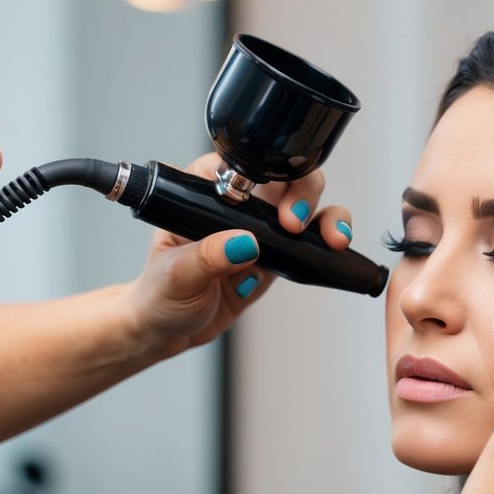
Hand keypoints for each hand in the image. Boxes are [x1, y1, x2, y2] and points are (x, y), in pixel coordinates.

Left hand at [126, 152, 353, 356]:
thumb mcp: (175, 275)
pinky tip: (333, 250)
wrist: (168, 329)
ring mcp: (261, 227)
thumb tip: (244, 243)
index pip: (243, 164)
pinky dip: (328, 242)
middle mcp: (238, 202)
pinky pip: (311, 241)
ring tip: (333, 239)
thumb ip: (207, 257)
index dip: (266, 173)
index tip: (272, 200)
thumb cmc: (160, 294)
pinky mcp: (278, 254)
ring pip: (306, 206)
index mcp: (205, 190)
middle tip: (296, 224)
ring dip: (327, 217)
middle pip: (285, 178)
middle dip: (303, 194)